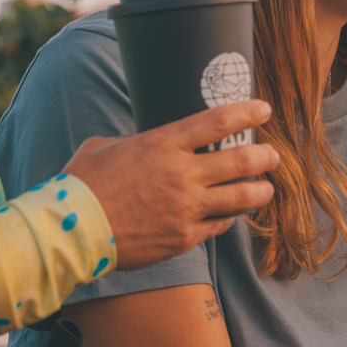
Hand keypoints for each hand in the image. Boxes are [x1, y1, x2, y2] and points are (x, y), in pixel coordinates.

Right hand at [62, 100, 279, 270]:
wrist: (74, 230)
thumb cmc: (83, 184)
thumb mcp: (106, 147)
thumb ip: (136, 143)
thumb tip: (145, 145)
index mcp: (163, 144)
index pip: (218, 122)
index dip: (247, 113)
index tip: (264, 109)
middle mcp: (182, 174)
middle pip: (242, 160)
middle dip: (265, 156)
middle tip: (273, 156)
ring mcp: (187, 208)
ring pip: (242, 198)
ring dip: (260, 191)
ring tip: (266, 188)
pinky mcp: (185, 237)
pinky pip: (219, 225)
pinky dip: (228, 217)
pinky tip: (231, 214)